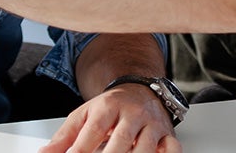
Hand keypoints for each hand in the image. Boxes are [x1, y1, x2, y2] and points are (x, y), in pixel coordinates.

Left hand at [40, 85, 179, 152]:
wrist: (140, 90)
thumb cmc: (111, 107)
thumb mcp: (84, 116)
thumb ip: (64, 138)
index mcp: (109, 106)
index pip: (94, 131)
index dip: (81, 151)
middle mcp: (133, 113)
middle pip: (120, 143)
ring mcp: (152, 124)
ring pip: (145, 149)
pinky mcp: (168, 135)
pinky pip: (171, 150)